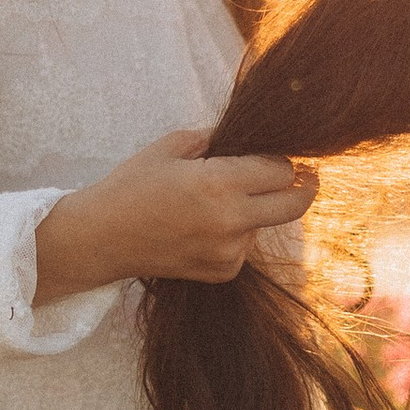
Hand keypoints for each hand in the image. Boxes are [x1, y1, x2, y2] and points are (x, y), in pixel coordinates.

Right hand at [34, 129, 318, 299]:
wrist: (103, 238)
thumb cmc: (131, 186)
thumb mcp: (170, 147)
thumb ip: (214, 138)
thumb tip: (246, 136)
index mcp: (220, 183)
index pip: (281, 170)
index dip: (285, 160)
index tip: (285, 156)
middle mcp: (231, 221)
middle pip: (294, 205)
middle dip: (303, 187)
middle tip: (306, 177)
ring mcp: (229, 251)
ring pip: (265, 224)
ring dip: (257, 210)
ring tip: (217, 202)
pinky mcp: (223, 272)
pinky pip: (245, 247)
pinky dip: (236, 234)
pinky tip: (205, 227)